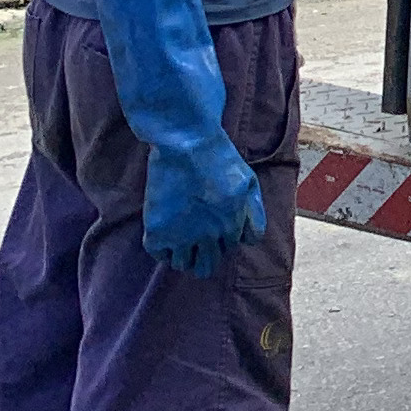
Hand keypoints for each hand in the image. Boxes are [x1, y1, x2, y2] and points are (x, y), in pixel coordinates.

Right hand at [144, 130, 266, 279]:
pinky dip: (162, 249)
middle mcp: (209, 236)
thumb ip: (253, 214)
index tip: (215, 229)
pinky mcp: (157, 232)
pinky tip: (164, 234)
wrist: (186, 143)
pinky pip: (159, 255)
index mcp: (232, 226)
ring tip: (180, 239)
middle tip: (197, 242)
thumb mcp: (249, 183)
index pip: (230, 250)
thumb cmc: (219, 158)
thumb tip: (249, 240)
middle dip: (205, 257)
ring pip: (183, 266)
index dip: (223, 240)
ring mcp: (182, 236)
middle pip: (207, 267)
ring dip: (183, 256)